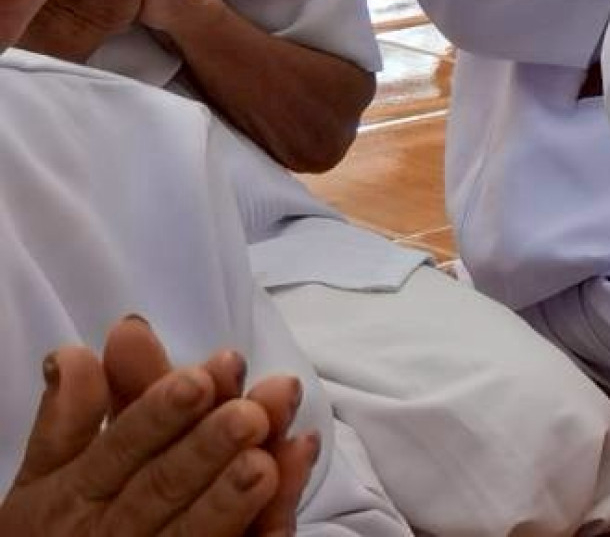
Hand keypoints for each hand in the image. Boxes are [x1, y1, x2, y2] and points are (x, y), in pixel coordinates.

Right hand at [3, 316, 315, 536]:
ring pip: (198, 529)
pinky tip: (299, 461)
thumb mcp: (56, 471)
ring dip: (233, 492)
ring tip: (267, 455)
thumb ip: (74, 413)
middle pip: (162, 488)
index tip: (199, 379)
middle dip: (205, 451)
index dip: (158, 415)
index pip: (120, 451)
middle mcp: (115, 529)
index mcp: (77, 494)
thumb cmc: (69, 519)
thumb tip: (91, 345)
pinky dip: (273, 512)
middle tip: (247, 415)